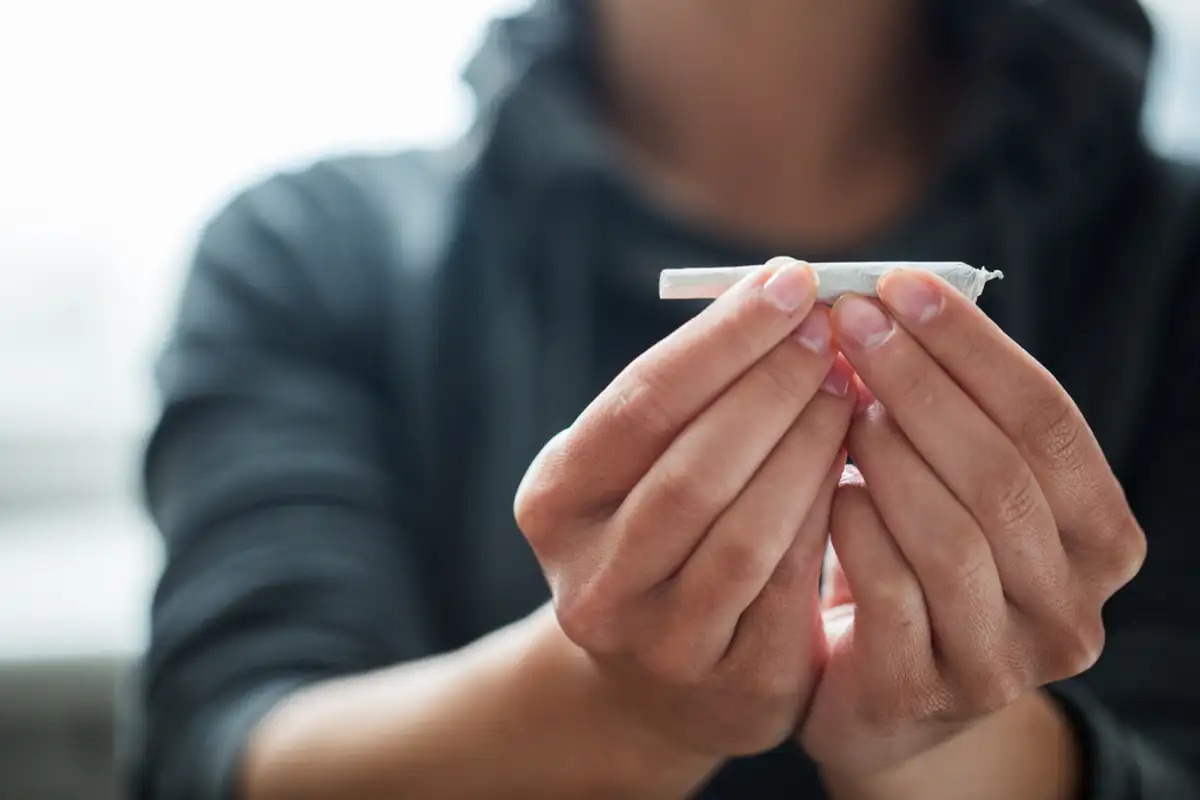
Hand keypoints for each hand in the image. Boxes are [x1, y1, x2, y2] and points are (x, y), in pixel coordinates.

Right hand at [515, 259, 855, 764]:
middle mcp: (592, 581)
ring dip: (809, 447)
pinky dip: (829, 512)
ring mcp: (658, 644)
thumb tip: (778, 291)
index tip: (792, 280)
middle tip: (834, 330)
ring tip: (849, 385)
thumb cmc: (654, 531)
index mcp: (553, 505)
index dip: (723, 340)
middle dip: (773, 387)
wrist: (655, 676)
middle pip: (692, 470)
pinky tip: (858, 460)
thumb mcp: (634, 465)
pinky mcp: (734, 686)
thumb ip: (684, 395)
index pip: (640, 406)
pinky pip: (792, 585)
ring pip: (745, 532)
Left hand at [799, 269, 1146, 784]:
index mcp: (1101, 537)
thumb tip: (884, 299)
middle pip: (1003, 475)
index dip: (973, 347)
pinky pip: (890, 595)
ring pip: (954, 537)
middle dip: (919, 386)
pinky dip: (856, 528)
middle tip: (849, 324)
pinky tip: (829, 487)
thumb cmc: (918, 563)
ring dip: (888, 456)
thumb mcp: (957, 488)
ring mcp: (1003, 661)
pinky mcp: (926, 694)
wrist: (884, 695)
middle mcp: (1072, 606)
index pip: (1048, 422)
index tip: (900, 284)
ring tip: (839, 404)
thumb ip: (949, 412)